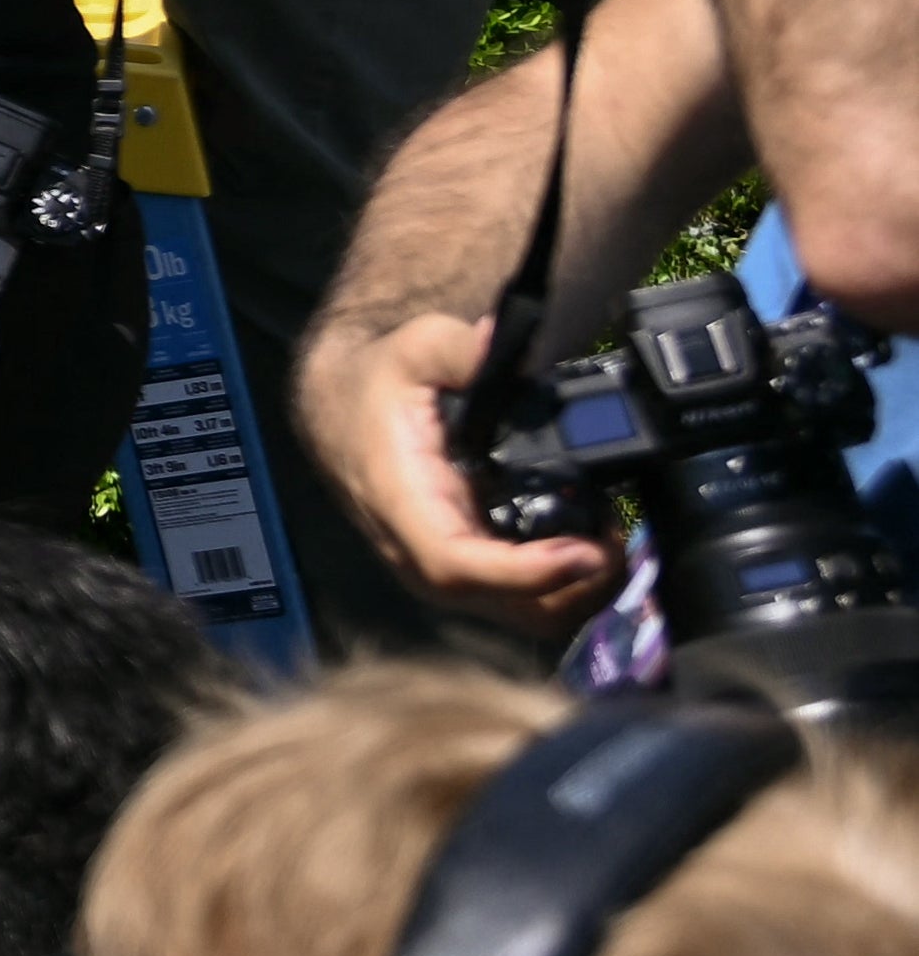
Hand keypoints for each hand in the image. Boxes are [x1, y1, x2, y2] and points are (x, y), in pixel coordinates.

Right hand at [306, 304, 625, 637]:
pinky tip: (586, 545)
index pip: (456, 565)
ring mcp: (440, 568)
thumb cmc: (377, 383)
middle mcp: (416, 552)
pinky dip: (563, 586)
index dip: (525, 571)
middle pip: (502, 607)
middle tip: (618, 540)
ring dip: (576, 593)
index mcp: (402, 504)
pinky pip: (517, 601)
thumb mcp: (413, 349)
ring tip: (610, 542)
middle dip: (574, 589)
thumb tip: (503, 340)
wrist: (337, 408)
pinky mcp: (462, 568)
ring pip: (517, 615)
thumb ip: (459, 348)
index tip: (587, 551)